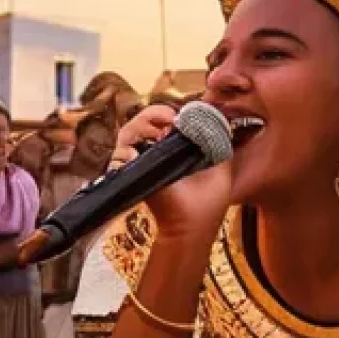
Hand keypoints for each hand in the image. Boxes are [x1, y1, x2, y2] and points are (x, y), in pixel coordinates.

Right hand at [113, 105, 231, 240]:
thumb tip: (213, 116)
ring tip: (156, 135)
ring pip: (126, 134)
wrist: (193, 224)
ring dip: (139, 127)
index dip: (163, 112)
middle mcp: (152, 153)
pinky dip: (124, 153)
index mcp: (172, 147)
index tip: (177, 116)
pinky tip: (138, 154)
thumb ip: (219, 139)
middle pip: (139, 122)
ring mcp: (139, 164)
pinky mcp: (129, 176)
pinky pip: (117, 157)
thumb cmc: (208, 200)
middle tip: (168, 120)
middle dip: (151, 115)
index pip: (158, 120)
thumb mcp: (221, 163)